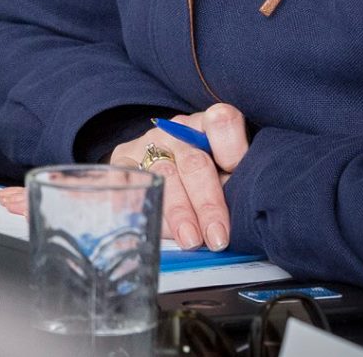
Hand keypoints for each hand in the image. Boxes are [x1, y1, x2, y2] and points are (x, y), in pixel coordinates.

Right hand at [112, 104, 250, 250]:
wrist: (160, 163)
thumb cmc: (203, 175)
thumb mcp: (224, 173)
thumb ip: (233, 186)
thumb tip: (240, 218)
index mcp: (208, 126)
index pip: (222, 122)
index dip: (231, 147)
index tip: (234, 171)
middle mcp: (177, 131)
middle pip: (194, 163)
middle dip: (207, 203)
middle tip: (217, 236)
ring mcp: (148, 144)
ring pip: (164, 177)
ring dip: (178, 212)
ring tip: (191, 240)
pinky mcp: (123, 160)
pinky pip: (128, 182)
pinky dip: (140, 205)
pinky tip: (151, 226)